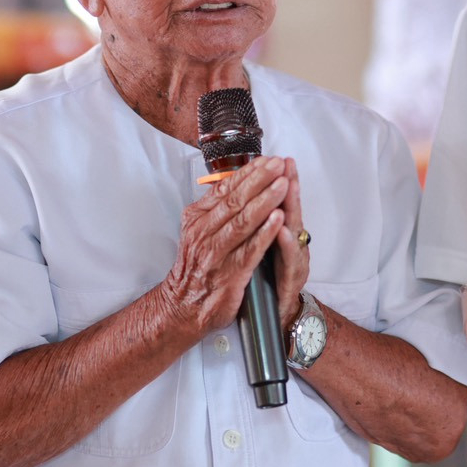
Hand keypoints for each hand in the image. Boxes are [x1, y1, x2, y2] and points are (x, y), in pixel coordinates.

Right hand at [161, 156, 289, 333]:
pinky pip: (250, 250)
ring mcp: (215, 254)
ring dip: (265, 201)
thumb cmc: (198, 266)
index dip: (248, 173)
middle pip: (235, 200)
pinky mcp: (229, 274)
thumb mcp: (199, 231)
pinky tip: (278, 219)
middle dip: (260, 180)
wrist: (184, 307)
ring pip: (242, 221)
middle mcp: (203, 233)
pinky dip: (265, 233)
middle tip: (278, 165)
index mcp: (197, 218)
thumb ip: (216, 208)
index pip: (224, 188)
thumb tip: (238, 179)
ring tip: (283, 184)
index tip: (267, 160)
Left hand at [272, 157, 310, 327]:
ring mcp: (294, 263)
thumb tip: (251, 199)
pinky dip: (286, 245)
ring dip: (291, 207)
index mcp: (283, 236)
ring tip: (287, 186)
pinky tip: (283, 230)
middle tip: (286, 166)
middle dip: (289, 186)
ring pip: (294, 232)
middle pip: (291, 211)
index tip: (279, 159)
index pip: (282, 204)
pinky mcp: (291, 282)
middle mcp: (293, 247)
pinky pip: (289, 261)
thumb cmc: (268, 283)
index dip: (281, 181)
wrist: (276, 320)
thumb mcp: (264, 249)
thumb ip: (262, 226)